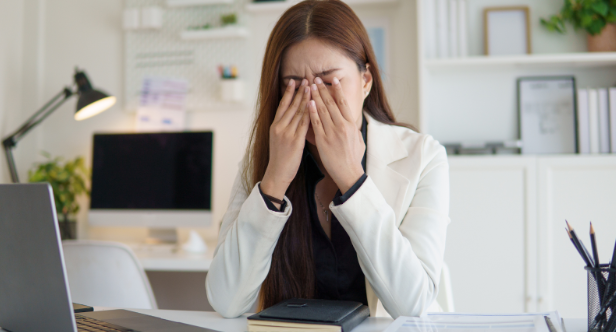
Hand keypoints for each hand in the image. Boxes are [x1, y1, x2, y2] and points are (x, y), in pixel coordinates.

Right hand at [261, 79, 310, 204]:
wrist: (277, 173)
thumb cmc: (280, 158)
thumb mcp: (279, 140)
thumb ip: (285, 128)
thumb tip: (292, 117)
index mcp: (275, 126)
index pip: (283, 105)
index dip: (289, 92)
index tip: (295, 82)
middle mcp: (279, 127)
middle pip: (291, 105)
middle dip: (300, 91)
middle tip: (307, 79)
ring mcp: (287, 133)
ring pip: (298, 112)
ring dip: (306, 98)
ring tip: (312, 87)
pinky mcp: (295, 141)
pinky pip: (304, 124)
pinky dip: (310, 113)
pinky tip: (315, 106)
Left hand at [308, 77, 364, 193]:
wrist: (349, 173)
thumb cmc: (354, 158)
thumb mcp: (359, 140)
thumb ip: (355, 129)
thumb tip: (353, 121)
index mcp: (351, 125)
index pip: (343, 103)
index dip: (338, 90)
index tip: (333, 80)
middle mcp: (342, 126)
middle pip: (331, 103)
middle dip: (323, 89)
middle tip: (316, 78)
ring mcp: (332, 133)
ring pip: (322, 110)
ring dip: (316, 96)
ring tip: (310, 86)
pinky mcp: (323, 140)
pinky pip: (316, 123)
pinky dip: (312, 112)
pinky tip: (308, 103)